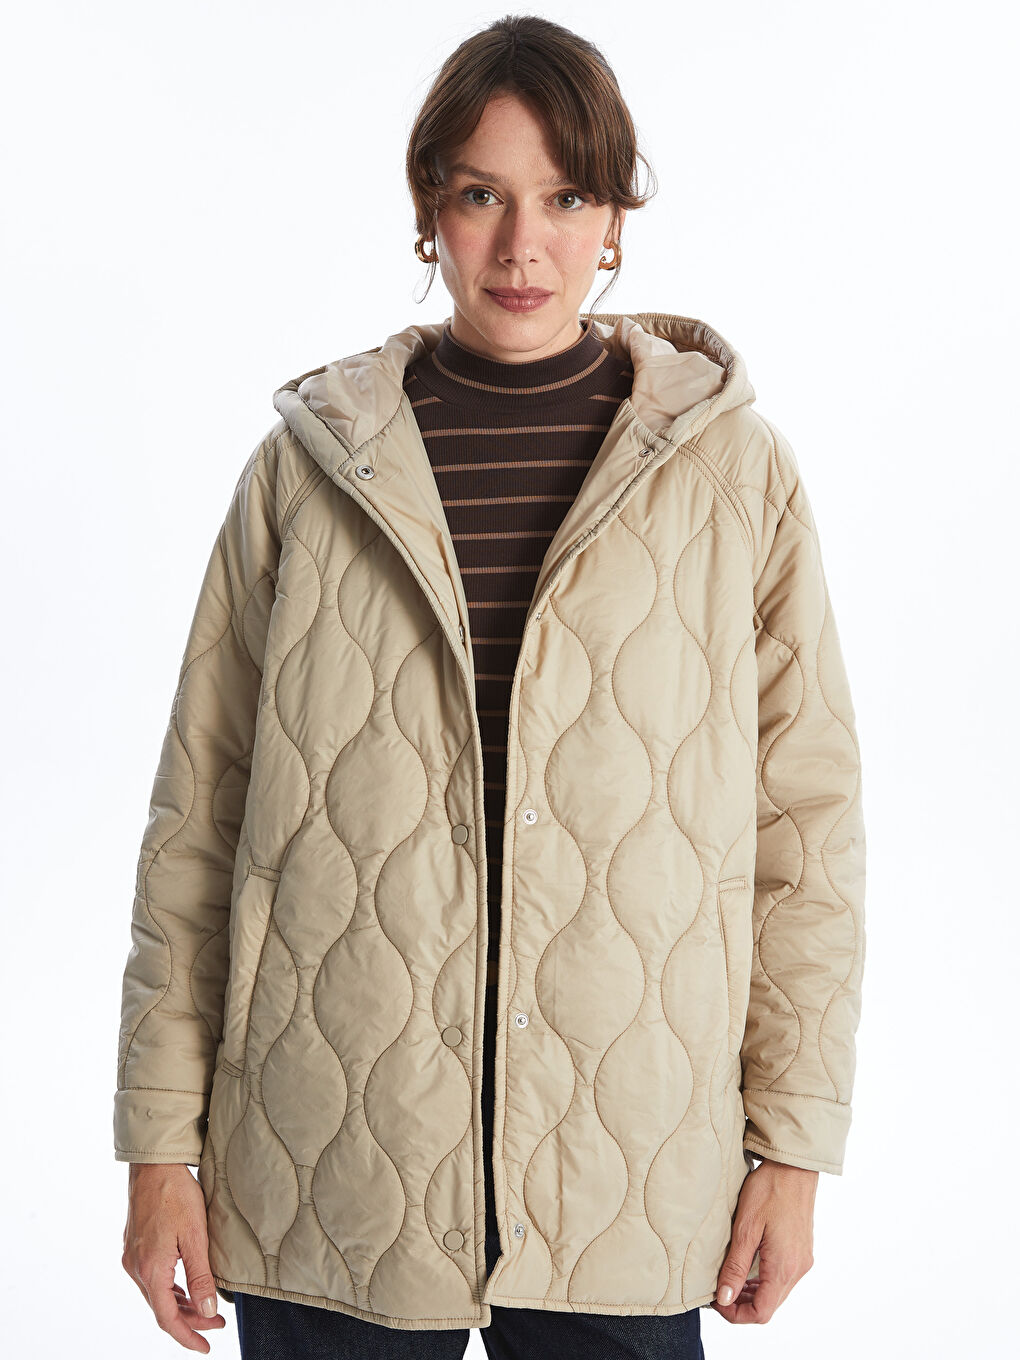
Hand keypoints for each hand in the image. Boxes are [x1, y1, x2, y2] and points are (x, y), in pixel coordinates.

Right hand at [121, 1162, 227, 1352]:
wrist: (153, 1165)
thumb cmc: (176, 1194)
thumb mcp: (195, 1236)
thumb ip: (201, 1276)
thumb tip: (207, 1311)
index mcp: (151, 1270)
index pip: (167, 1319)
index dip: (187, 1337)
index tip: (206, 1347)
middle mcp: (136, 1268)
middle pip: (162, 1309)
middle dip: (189, 1321)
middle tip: (216, 1324)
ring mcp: (132, 1258)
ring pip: (155, 1296)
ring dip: (180, 1306)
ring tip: (205, 1310)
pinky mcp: (134, 1248)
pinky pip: (151, 1280)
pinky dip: (169, 1290)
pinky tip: (185, 1289)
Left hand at [711, 1156, 816, 1323]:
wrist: (793, 1167)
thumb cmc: (768, 1191)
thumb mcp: (745, 1228)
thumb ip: (735, 1267)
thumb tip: (725, 1299)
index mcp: (783, 1267)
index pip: (761, 1313)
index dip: (736, 1315)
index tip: (716, 1301)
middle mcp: (797, 1270)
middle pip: (769, 1306)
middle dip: (741, 1306)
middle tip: (717, 1292)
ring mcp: (802, 1261)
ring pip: (776, 1294)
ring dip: (752, 1294)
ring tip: (728, 1281)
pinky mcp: (801, 1251)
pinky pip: (782, 1278)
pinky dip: (763, 1281)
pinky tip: (747, 1269)